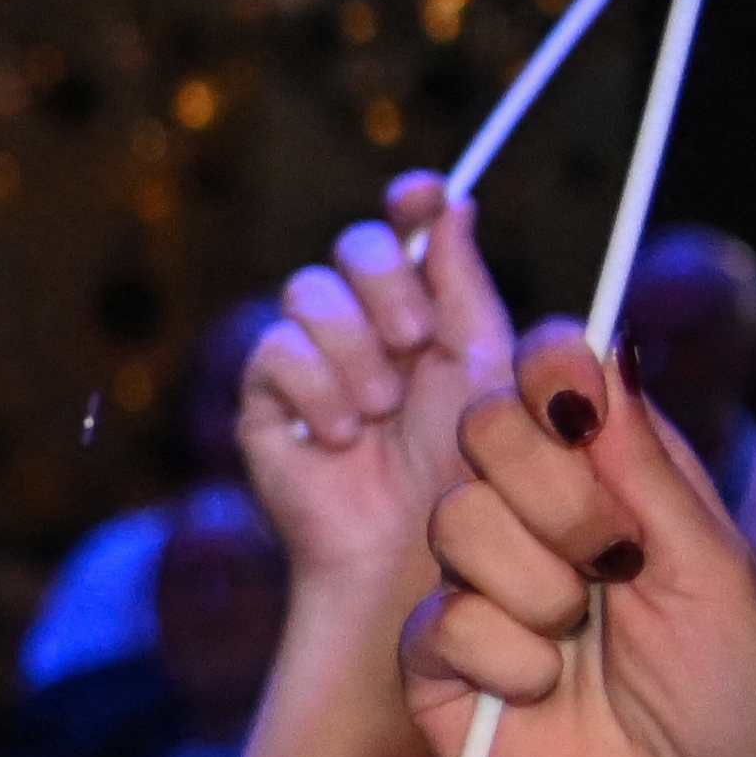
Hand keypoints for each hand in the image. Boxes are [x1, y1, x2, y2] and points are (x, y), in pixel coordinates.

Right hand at [240, 177, 504, 612]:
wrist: (418, 564)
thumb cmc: (477, 481)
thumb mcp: (489, 371)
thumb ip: (469, 287)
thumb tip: (456, 206)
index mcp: (434, 314)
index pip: (413, 227)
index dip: (415, 200)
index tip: (423, 192)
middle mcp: (371, 329)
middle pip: (357, 246)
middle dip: (387, 282)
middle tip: (414, 340)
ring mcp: (314, 365)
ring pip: (308, 291)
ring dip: (353, 349)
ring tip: (381, 412)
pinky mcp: (266, 406)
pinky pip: (273, 350)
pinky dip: (314, 387)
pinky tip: (341, 435)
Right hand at [413, 354, 755, 756]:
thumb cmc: (724, 704)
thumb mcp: (713, 571)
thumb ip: (647, 466)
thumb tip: (598, 350)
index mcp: (616, 480)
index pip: (556, 376)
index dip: (554, 371)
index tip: (577, 407)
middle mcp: (539, 518)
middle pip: (487, 426)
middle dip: (553, 491)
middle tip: (608, 558)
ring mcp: (478, 585)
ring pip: (456, 518)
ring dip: (535, 587)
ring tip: (577, 643)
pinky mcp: (434, 659)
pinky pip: (442, 620)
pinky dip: (506, 662)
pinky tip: (538, 697)